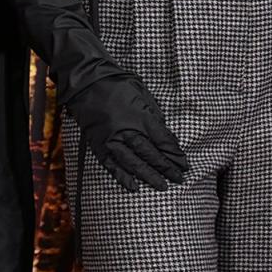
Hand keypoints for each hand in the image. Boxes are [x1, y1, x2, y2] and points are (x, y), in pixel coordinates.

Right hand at [67, 75, 187, 191]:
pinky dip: (123, 178)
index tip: (184, 165)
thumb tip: (166, 136)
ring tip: (162, 186)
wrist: (87, 85)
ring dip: (150, 177)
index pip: (163, 141)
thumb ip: (155, 117)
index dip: (175, 155)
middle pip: (151, 155)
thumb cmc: (118, 86)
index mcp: (142, 117)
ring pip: (134, 164)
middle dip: (167, 169)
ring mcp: (113, 141)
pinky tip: (134, 186)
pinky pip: (112, 167)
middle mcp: (128, 132)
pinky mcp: (100, 147)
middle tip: (179, 178)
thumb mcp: (144, 95)